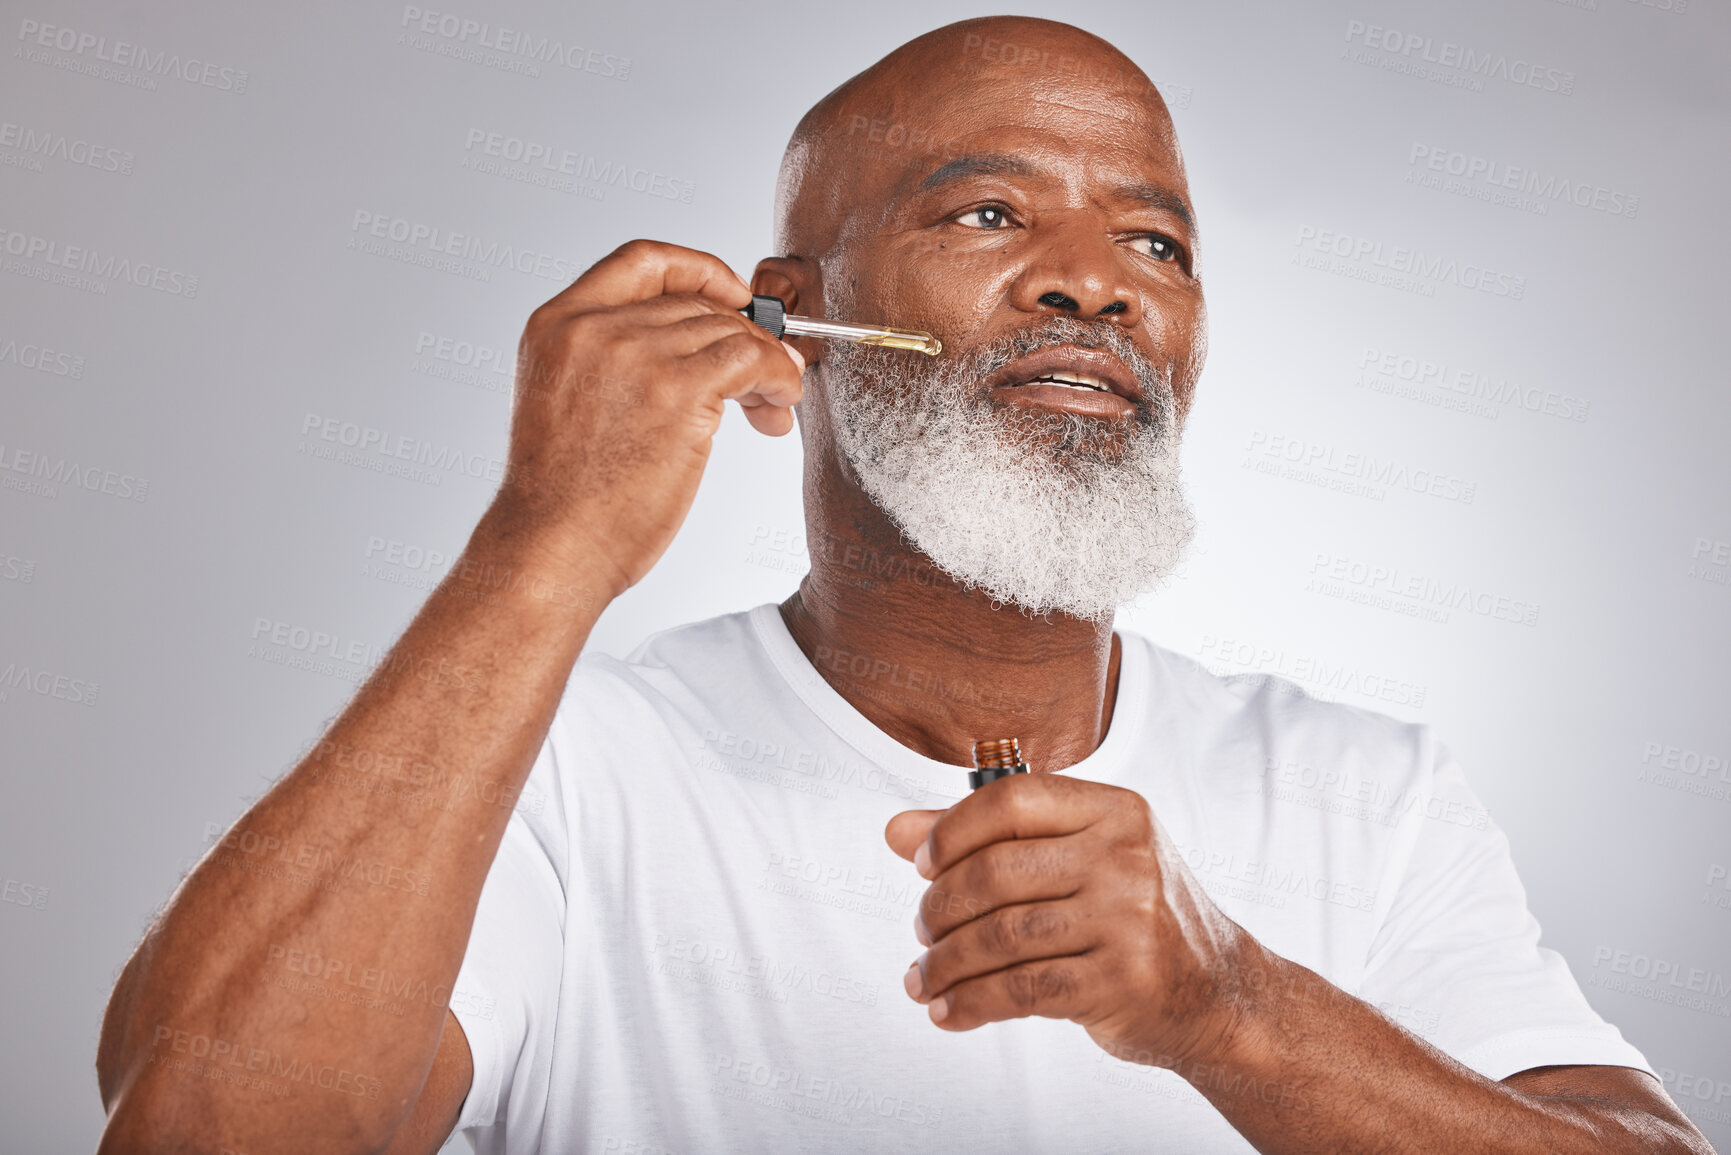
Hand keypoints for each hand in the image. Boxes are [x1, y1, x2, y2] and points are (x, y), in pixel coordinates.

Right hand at [491, 239, 804, 596]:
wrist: (552, 547)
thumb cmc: (562, 500)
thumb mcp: (567, 404)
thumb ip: (613, 364)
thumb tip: (700, 353)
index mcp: (557, 323)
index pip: (640, 261)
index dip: (698, 270)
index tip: (731, 295)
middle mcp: (594, 327)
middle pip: (697, 304)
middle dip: (742, 337)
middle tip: (764, 381)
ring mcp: (635, 354)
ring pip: (730, 332)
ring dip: (767, 364)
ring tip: (773, 404)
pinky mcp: (676, 389)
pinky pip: (752, 359)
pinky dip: (780, 376)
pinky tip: (781, 402)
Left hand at [884, 773, 1251, 1068]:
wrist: (1219, 992)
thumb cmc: (1133, 914)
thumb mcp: (1079, 858)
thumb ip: (990, 838)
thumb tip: (896, 831)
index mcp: (1115, 810)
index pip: (1011, 801)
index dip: (951, 831)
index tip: (923, 865)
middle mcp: (1126, 857)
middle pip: (996, 872)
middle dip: (940, 908)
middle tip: (923, 931)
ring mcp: (1128, 920)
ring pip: (1001, 936)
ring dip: (945, 964)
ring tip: (923, 979)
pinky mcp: (1122, 982)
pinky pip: (1022, 990)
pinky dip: (971, 1003)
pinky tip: (949, 1011)